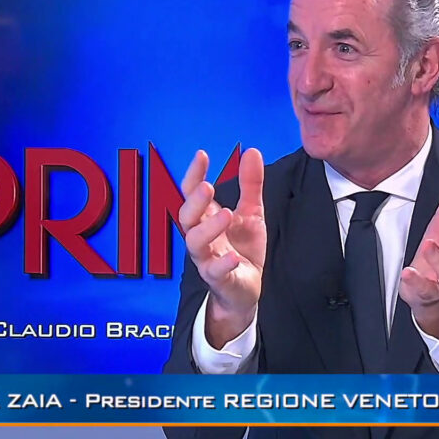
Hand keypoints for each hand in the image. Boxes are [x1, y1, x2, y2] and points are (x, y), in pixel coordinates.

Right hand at [179, 148, 265, 346]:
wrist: (247, 288)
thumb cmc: (243, 248)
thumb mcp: (251, 212)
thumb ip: (250, 184)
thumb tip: (251, 151)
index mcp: (207, 219)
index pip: (191, 194)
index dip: (194, 175)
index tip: (202, 155)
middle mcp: (202, 237)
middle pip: (187, 217)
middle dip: (194, 202)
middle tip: (208, 186)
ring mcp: (208, 259)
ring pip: (196, 243)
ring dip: (209, 228)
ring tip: (227, 214)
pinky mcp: (220, 279)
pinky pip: (215, 272)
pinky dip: (222, 263)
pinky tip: (233, 256)